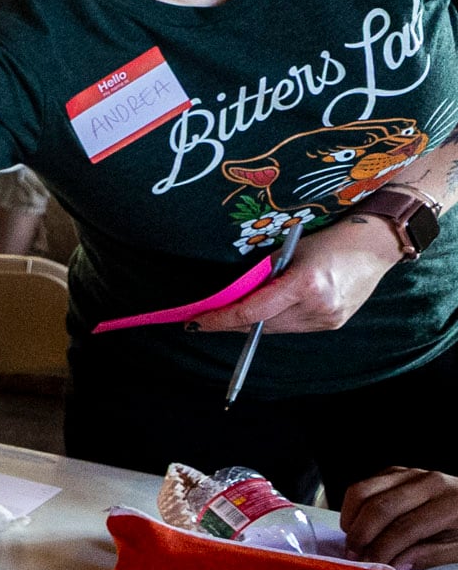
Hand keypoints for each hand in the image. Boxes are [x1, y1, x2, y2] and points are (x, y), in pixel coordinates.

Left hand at [192, 219, 398, 334]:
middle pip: (261, 324)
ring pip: (275, 329)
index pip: (251, 311)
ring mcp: (327, 319)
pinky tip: (265, 312)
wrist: (374, 246)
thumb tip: (231, 296)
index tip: (195, 322)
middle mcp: (317, 306)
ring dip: (252, 323)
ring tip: (231, 315)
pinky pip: (293, 327)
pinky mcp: (333, 324)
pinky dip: (275, 320)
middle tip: (205, 319)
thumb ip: (261, 276)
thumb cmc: (328, 240)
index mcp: (305, 284)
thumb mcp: (288, 252)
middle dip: (231, 322)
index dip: (220, 319)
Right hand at [342, 466, 457, 569]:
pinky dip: (353, 508)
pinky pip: (362, 487)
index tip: (369, 567)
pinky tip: (359, 526)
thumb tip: (392, 565)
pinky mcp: (394, 472)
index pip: (405, 528)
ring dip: (351, 521)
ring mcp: (409, 473)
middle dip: (360, 536)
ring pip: (362, 492)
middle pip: (379, 508)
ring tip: (354, 542)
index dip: (382, 550)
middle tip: (354, 557)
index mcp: (451, 504)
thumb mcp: (457, 549)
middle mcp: (428, 482)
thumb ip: (427, 557)